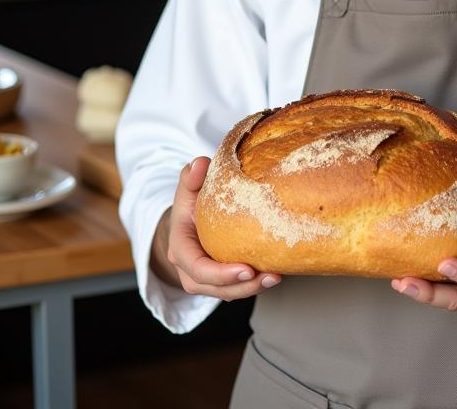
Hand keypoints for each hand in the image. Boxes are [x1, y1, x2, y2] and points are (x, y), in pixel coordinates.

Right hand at [155, 156, 281, 299]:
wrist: (189, 219)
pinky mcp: (220, 280)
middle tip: (270, 276)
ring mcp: (204, 278)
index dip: (220, 273)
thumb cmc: (192, 201)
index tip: (246, 269)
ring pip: (227, 293)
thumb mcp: (189, 186)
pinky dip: (254, 285)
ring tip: (276, 277)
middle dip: (242, 287)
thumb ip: (192, 176)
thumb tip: (201, 164)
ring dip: (252, 289)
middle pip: (214, 287)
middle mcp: (189, 269)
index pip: (196, 267)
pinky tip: (275, 274)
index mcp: (180, 247)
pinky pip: (235, 289)